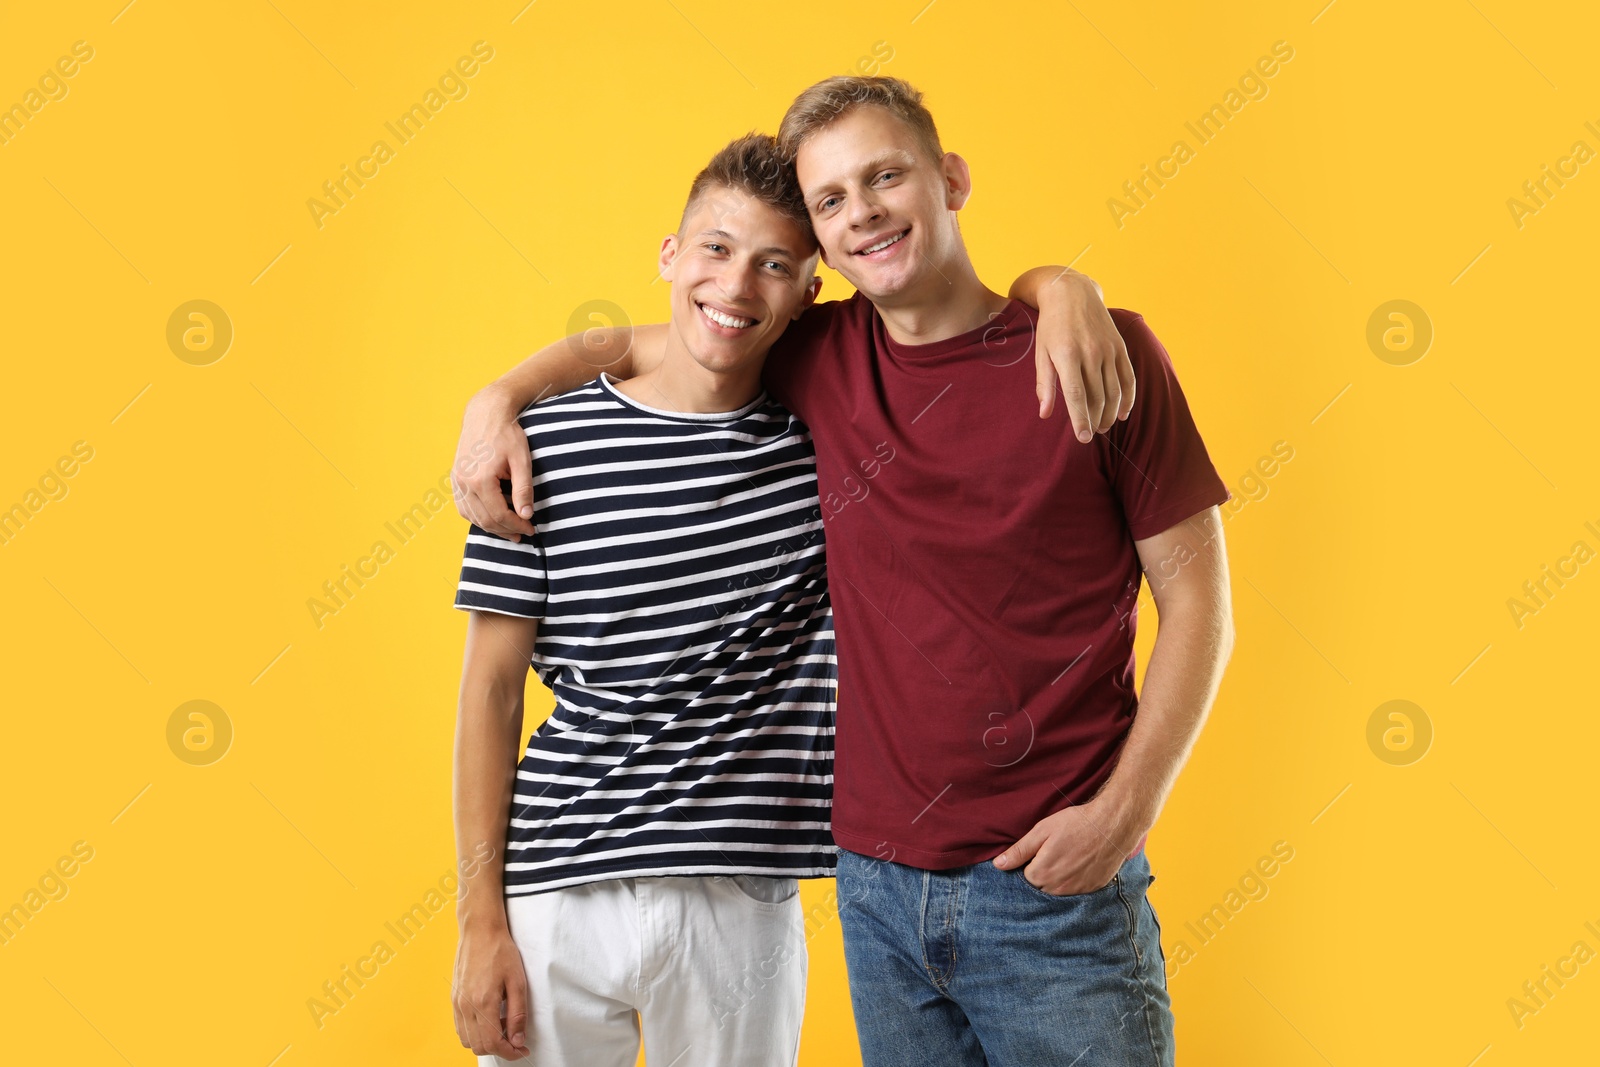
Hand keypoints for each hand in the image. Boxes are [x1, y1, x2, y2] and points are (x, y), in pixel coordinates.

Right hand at [453, 385, 535, 539]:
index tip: (530, 529)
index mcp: (481, 480)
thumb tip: (526, 515)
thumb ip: (524, 489)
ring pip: (472, 516)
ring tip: (509, 531)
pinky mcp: (455, 478)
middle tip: (522, 534)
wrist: (486, 413)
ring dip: (491, 527)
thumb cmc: (507, 434)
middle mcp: (464, 483)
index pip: (499, 514)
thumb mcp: (522, 460)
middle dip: (505, 530)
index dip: (517, 525)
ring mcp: (457, 481)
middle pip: (485, 519)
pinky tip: (491, 518)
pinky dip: (476, 517)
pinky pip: (463, 507)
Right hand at [453, 923, 530, 1058]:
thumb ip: (518, 1014)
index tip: (522, 1049)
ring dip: (486, 1042)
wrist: (480, 931)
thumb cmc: (500, 952)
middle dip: (500, 1049)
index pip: (494, 1043)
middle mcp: (466, 1006)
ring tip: (502, 1026)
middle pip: (480, 1046)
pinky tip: (489, 1019)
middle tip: (516, 1039)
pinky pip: (460, 1028)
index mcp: (483, 1003)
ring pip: (468, 1040)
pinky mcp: (454, 998)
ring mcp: (457, 1003)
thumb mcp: (517, 982)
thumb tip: (518, 1040)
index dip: (510, 1052)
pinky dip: (474, 1032)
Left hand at [992, 799, 1141, 895]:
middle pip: (1041, 886)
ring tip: (1068, 857)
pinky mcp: (1092, 889)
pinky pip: (1076, 891)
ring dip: (1058, 878)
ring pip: (1058, 891)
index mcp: (1041, 873)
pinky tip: (1081, 864)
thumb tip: (998, 865)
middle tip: (1056, 852)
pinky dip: (1075, 880)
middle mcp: (1058, 888)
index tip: (1041, 850)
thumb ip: (1019, 851)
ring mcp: (1077, 890)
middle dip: (1043, 872)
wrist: (1113, 825)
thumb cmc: (1076, 824)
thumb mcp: (1042, 831)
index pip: (1025, 877)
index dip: (1031, 862)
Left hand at [1034, 271, 1135, 442]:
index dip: (1081, 420)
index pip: (1077, 396)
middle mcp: (1091, 353)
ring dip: (1110, 413)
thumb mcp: (1041, 353)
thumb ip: (1044, 384)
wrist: (1072, 292)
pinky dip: (1128, 398)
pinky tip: (1122, 413)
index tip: (1083, 438)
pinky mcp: (1120, 347)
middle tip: (1090, 434)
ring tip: (1103, 427)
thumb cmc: (1051, 326)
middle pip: (1098, 397)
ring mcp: (1108, 349)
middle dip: (1095, 421)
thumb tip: (1045, 414)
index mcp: (1067, 355)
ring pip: (1114, 391)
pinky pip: (1128, 378)